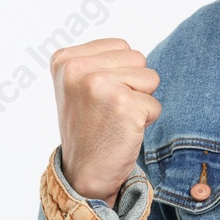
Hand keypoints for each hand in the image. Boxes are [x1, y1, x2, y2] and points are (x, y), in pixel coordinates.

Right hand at [50, 38, 160, 202]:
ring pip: (150, 78)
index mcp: (64, 60)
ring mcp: (100, 85)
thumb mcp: (77, 85)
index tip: (98, 97)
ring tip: (116, 118)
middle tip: (109, 110)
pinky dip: (146, 121)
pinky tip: (123, 131)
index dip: (119, 73)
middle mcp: (78, 69)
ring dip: (141, 101)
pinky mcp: (124, 104)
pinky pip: (155, 104)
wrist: (84, 172)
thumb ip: (98, 61)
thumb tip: (134, 54)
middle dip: (133, 85)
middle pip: (138, 58)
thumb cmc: (87, 127)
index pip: (120, 46)